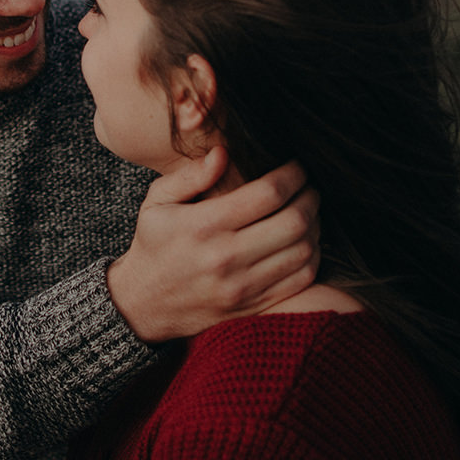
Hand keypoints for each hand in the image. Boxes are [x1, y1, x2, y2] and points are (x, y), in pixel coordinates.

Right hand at [106, 146, 320, 344]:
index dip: (293, 175)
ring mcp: (242, 286)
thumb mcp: (156, 202)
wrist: (144, 304)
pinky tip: (305, 241)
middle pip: (294, 221)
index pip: (268, 194)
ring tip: (309, 211)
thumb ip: (190, 175)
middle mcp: (226, 258)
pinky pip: (300, 280)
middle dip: (310, 197)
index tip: (297, 166)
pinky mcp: (253, 306)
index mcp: (204, 226)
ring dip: (315, 226)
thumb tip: (224, 153)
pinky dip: (312, 256)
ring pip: (303, 251)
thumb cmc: (154, 244)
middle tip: (310, 187)